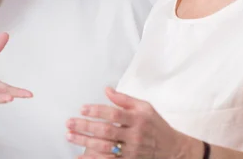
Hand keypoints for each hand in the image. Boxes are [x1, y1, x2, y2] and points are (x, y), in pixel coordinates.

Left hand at [66, 87, 195, 158]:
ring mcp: (131, 151)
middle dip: (85, 127)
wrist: (172, 149)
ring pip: (105, 148)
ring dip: (85, 142)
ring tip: (69, 136)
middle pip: (106, 131)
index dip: (97, 111)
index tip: (82, 108)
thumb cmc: (155, 125)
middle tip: (69, 123)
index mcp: (138, 119)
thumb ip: (124, 99)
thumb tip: (107, 90)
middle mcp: (134, 136)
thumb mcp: (145, 107)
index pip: (114, 114)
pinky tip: (80, 156)